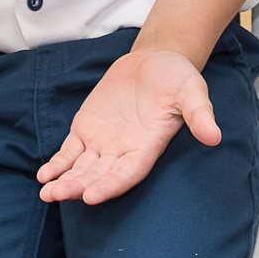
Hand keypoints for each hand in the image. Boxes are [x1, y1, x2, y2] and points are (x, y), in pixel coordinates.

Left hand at [37, 48, 216, 204]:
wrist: (155, 60)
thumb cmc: (177, 77)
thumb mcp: (191, 90)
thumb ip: (199, 113)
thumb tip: (214, 136)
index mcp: (148, 147)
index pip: (127, 174)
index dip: (110, 185)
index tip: (91, 197)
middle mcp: (123, 151)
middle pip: (99, 175)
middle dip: (79, 187)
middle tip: (58, 196)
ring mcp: (103, 143)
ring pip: (81, 168)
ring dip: (64, 181)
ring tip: (46, 192)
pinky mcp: (87, 129)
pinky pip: (69, 152)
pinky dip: (57, 163)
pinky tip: (44, 175)